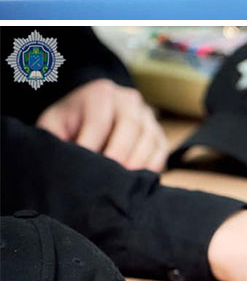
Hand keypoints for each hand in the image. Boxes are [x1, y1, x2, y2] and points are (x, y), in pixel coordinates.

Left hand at [36, 79, 168, 171]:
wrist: (93, 110)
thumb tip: (59, 162)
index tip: (81, 171)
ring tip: (120, 187)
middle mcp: (129, 100)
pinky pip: (160, 152)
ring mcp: (147, 116)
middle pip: (130, 127)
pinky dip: (150, 168)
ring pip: (149, 140)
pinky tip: (135, 183)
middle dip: (118, 156)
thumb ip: (53, 138)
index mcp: (101, 94)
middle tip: (107, 183)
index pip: (99, 122)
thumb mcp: (54, 122)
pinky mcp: (158, 134)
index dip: (91, 148)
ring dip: (135, 165)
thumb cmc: (72, 120)